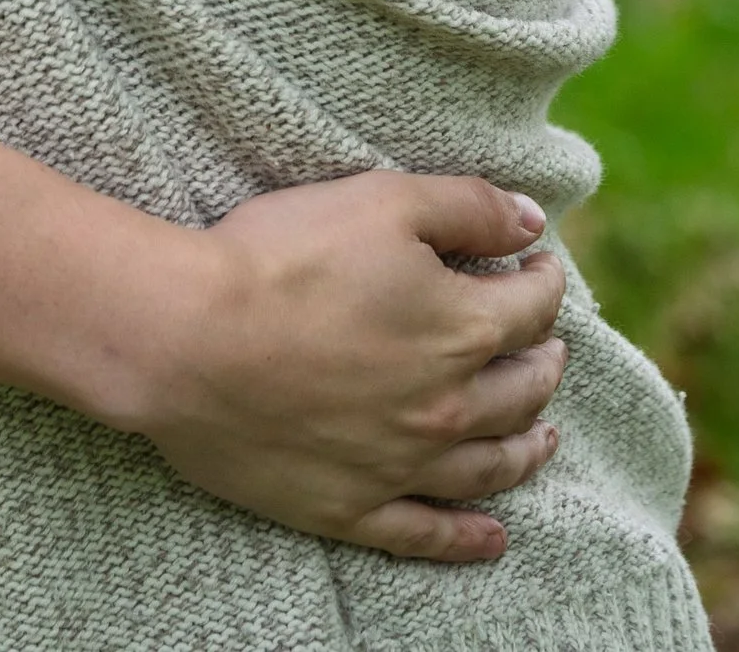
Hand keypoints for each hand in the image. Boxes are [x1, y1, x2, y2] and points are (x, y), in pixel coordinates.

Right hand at [113, 170, 566, 557]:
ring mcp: (402, 467)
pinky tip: (493, 536)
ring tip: (545, 435)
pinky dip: (469, 537)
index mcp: (460, 329)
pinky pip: (428, 534)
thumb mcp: (384, 201)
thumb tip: (531, 219)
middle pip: (521, 390)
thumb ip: (467, 207)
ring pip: (491, 465)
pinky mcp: (352, 508)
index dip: (542, 279)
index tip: (539, 265)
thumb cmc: (284, 258)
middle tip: (548, 348)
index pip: (531, 306)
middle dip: (543, 361)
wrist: (191, 340)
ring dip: (527, 448)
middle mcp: (447, 407)